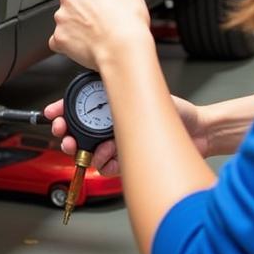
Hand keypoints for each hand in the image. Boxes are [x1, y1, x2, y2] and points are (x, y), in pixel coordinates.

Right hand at [43, 94, 209, 174]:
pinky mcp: (128, 160)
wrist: (199, 133)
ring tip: (98, 150)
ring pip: (90, 152)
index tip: (53, 115)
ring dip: (89, 152)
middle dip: (68, 136)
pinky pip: (108, 167)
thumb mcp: (147, 93)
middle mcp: (115, 124)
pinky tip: (112, 159)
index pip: (80, 107)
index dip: (63, 111)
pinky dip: (107, 165)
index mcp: (114, 105)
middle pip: (80, 132)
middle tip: (65, 138)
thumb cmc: (179, 111)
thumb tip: (105, 85)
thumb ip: (125, 93)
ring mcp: (120, 143)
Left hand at [48, 0, 151, 69]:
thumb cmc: (128, 22)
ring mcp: (62, 18)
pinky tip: (82, 47)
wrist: (122, 49)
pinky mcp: (58, 38)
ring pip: (64, 22)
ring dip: (74, 28)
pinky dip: (66, 45)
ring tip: (94, 36)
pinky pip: (58, 41)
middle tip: (100, 23)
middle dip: (82, 12)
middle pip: (71, 3)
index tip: (103, 7)